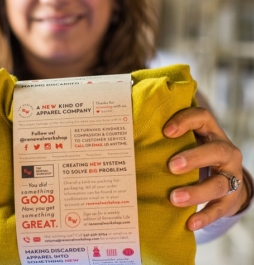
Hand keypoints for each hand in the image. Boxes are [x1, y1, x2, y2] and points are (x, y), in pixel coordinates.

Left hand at [163, 107, 247, 230]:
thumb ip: (167, 141)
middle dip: (194, 158)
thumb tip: (129, 141)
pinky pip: (220, 208)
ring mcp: (230, 175)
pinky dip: (205, 216)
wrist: (224, 178)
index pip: (202, 117)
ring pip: (219, 183)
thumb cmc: (194, 156)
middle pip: (216, 150)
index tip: (166, 131)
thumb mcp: (187, 143)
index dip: (186, 121)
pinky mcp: (230, 197)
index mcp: (210, 133)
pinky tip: (190, 223)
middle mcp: (224, 151)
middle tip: (171, 166)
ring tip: (174, 198)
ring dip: (197, 192)